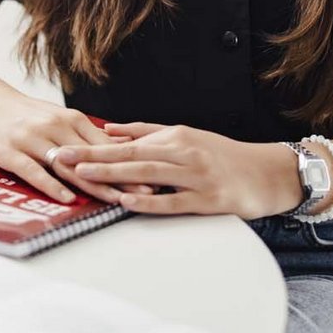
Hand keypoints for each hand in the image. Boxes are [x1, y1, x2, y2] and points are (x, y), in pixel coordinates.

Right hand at [0, 85, 146, 204]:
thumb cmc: (21, 113)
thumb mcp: (55, 118)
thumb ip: (83, 135)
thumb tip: (119, 151)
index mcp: (70, 120)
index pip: (106, 146)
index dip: (132, 163)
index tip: (156, 177)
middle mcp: (55, 128)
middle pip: (93, 158)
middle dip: (122, 177)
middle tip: (148, 194)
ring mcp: (32, 139)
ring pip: (68, 165)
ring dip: (94, 185)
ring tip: (117, 201)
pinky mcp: (10, 151)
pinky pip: (33, 170)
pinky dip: (51, 185)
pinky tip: (66, 198)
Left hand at [54, 122, 299, 218]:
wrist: (270, 173)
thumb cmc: (223, 156)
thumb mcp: (185, 137)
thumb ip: (146, 133)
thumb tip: (109, 130)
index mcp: (174, 137)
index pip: (125, 144)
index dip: (92, 147)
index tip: (64, 149)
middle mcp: (183, 152)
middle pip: (131, 155)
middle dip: (93, 157)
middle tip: (62, 159)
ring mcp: (197, 176)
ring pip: (148, 174)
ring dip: (114, 175)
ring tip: (85, 176)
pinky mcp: (211, 199)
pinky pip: (175, 201)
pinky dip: (150, 201)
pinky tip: (126, 201)